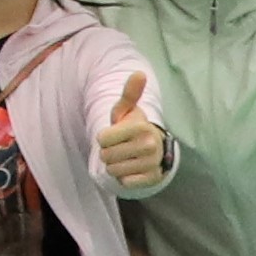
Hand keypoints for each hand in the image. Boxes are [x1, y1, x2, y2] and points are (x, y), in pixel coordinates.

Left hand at [96, 66, 169, 189]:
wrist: (154, 149)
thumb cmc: (132, 128)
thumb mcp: (126, 110)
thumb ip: (129, 93)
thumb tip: (139, 73)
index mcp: (141, 127)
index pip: (101, 139)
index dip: (104, 138)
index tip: (116, 135)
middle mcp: (150, 145)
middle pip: (105, 156)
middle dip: (108, 152)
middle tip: (122, 147)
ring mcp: (152, 163)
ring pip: (112, 170)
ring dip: (115, 166)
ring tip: (127, 157)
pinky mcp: (153, 178)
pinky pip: (124, 182)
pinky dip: (125, 178)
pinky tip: (134, 169)